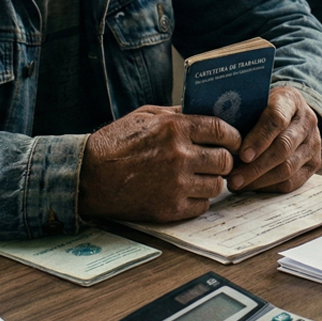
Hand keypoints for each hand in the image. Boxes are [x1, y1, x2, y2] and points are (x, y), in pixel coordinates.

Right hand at [79, 105, 236, 220]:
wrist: (88, 177)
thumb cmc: (114, 143)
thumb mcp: (144, 116)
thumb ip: (176, 114)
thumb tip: (205, 112)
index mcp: (174, 128)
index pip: (222, 130)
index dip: (233, 137)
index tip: (233, 141)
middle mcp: (179, 155)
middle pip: (225, 160)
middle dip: (224, 160)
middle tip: (215, 161)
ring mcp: (175, 184)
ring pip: (217, 185)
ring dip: (211, 181)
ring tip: (198, 177)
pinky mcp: (169, 208)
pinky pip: (202, 205)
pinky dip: (198, 199)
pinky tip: (185, 192)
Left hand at [228, 86, 321, 192]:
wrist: (293, 113)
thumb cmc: (265, 108)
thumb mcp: (255, 102)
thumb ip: (242, 114)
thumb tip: (218, 137)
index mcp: (290, 100)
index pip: (277, 119)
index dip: (259, 138)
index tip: (241, 154)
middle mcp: (307, 121)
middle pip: (283, 147)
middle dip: (256, 166)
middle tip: (233, 178)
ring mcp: (314, 143)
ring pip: (288, 168)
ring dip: (260, 180)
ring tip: (238, 184)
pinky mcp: (314, 163)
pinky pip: (292, 181)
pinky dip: (270, 187)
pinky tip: (252, 186)